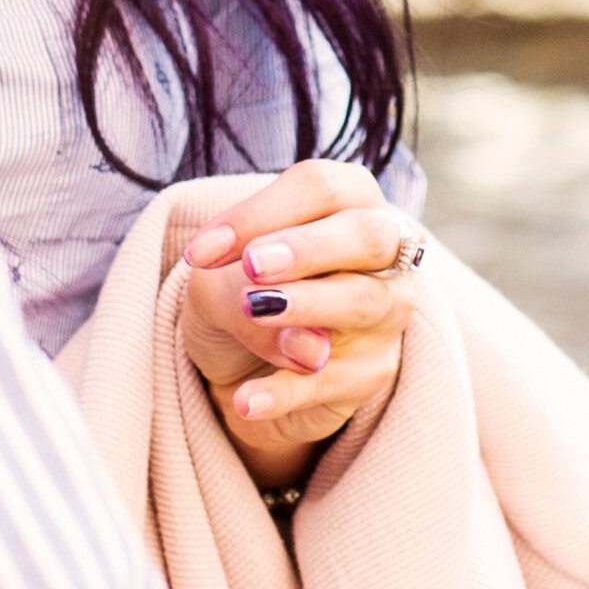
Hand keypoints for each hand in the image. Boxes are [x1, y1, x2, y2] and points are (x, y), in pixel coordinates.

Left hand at [177, 159, 425, 493]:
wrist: (244, 362)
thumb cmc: (242, 290)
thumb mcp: (220, 277)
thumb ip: (245, 290)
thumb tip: (308, 346)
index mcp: (348, 200)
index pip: (320, 188)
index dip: (262, 213)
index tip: (202, 251)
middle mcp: (384, 249)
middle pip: (365, 235)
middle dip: (308, 248)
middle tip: (254, 266)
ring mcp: (386, 311)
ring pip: (364, 301)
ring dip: (308, 305)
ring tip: (256, 312)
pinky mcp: (372, 372)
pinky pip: (334, 380)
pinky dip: (286, 391)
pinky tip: (245, 400)